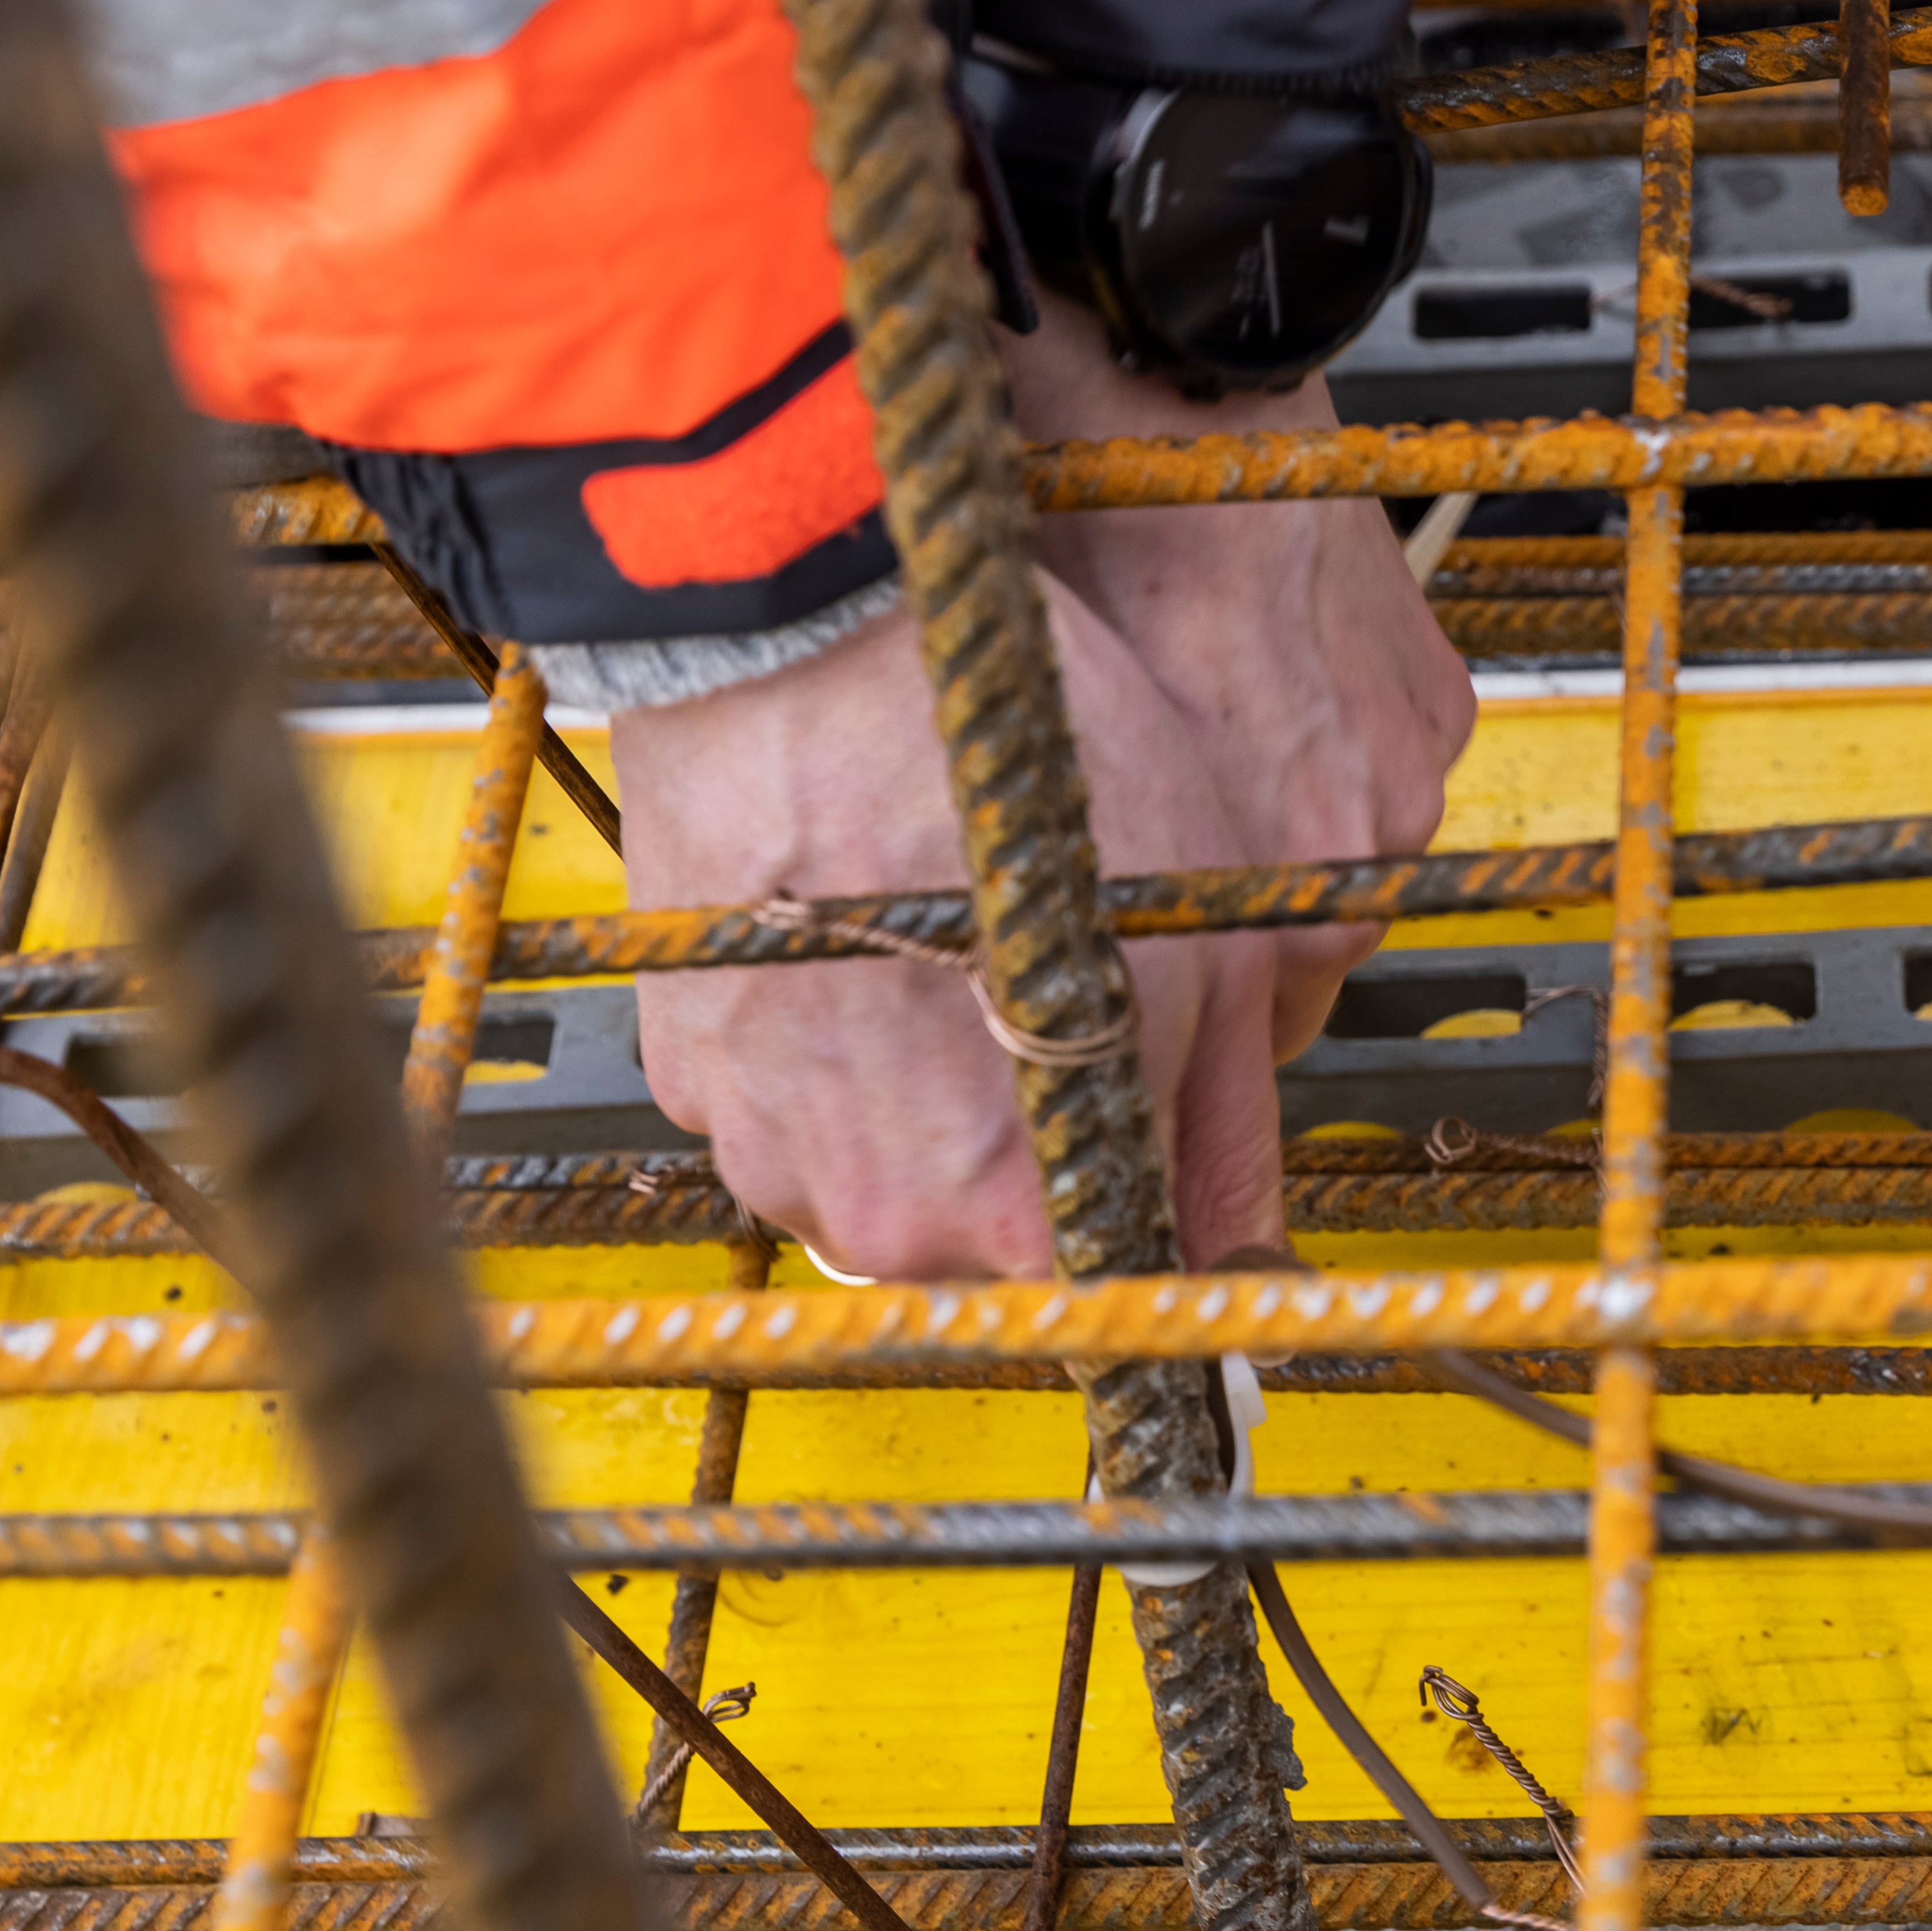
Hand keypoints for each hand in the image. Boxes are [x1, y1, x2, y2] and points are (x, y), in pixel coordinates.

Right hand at [612, 320, 1471, 1278]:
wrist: (805, 641)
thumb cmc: (1004, 769)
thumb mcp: (1187, 947)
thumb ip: (1215, 1126)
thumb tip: (1245, 1244)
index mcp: (1013, 1215)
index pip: (1104, 1289)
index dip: (1141, 1217)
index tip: (1153, 1155)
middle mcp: (872, 1222)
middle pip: (988, 1237)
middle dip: (1036, 1144)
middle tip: (1054, 999)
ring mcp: (761, 1148)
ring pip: (882, 1169)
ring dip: (930, 1096)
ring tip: (957, 953)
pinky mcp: (686, 1072)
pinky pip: (790, 1100)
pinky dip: (835, 1045)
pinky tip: (869, 942)